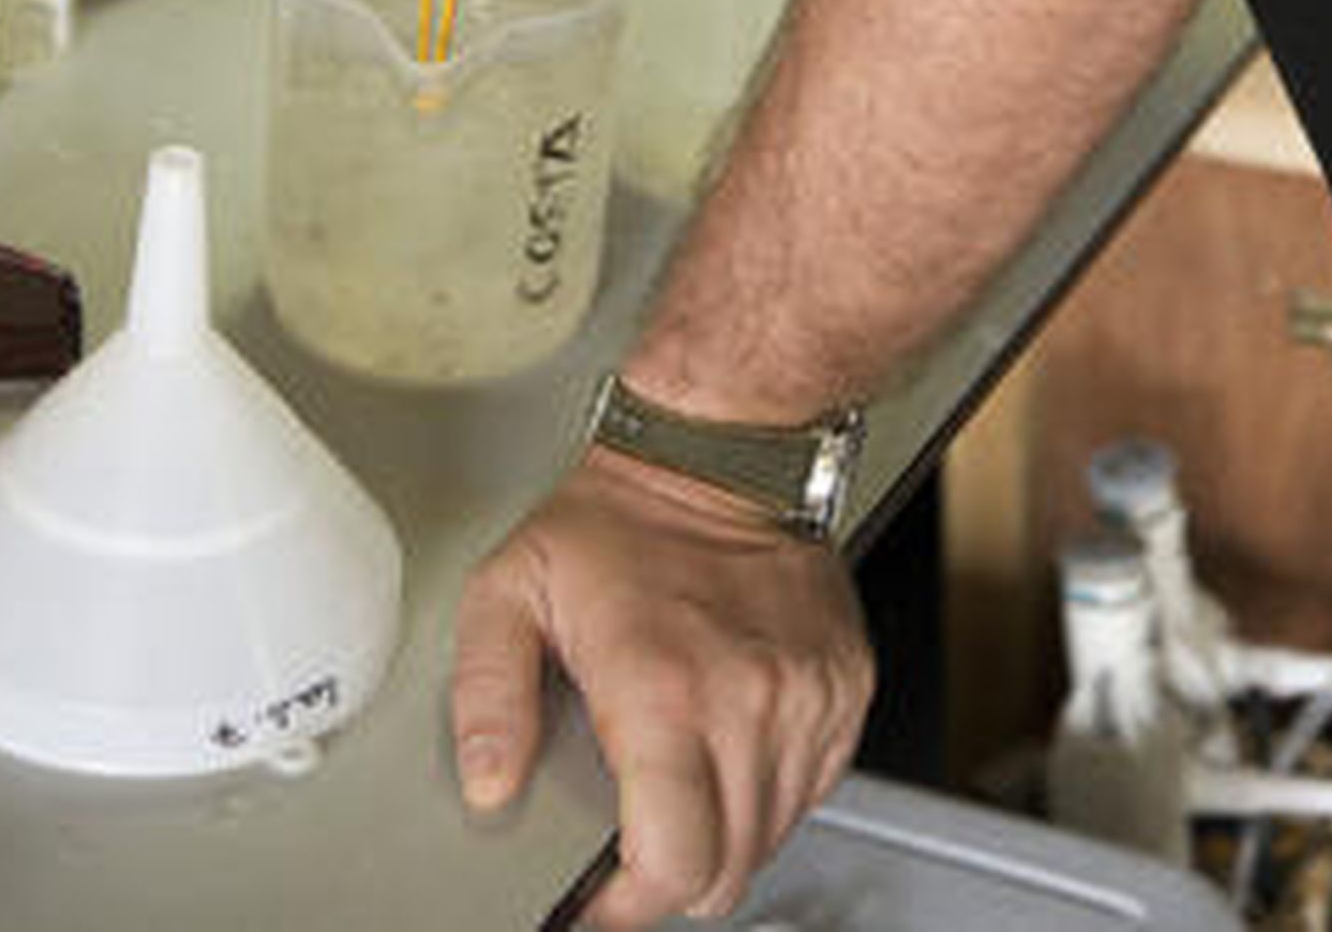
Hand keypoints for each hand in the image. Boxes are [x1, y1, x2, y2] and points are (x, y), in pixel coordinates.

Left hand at [451, 449, 873, 927]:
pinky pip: (814, 785)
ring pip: (774, 835)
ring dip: (724, 831)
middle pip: (730, 870)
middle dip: (674, 876)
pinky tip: (727, 741)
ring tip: (678, 775)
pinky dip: (770, 787)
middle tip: (632, 843)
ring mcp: (809, 695)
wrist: (720, 447)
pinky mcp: (846, 685)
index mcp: (664, 689)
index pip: (676, 866)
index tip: (600, 903)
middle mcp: (751, 698)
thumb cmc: (618, 518)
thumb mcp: (508, 590)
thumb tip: (489, 785)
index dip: (630, 906)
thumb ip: (484, 698)